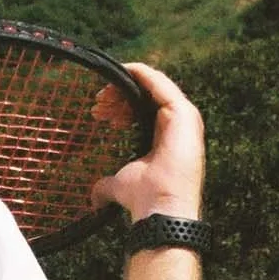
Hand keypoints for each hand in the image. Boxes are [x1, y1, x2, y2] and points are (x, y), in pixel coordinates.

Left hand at [91, 61, 204, 223]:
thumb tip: (94, 197)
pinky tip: (122, 72)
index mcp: (166, 137)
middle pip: (147, 96)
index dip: (121, 106)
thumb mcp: (120, 184)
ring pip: (152, 87)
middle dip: (119, 95)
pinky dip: (140, 74)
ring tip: (102, 96)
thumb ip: (107, 185)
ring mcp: (184, 118)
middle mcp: (178, 125)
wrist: (160, 207)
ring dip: (126, 84)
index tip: (98, 111)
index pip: (143, 110)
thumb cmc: (144, 198)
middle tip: (96, 104)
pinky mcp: (183, 113)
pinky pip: (159, 83)